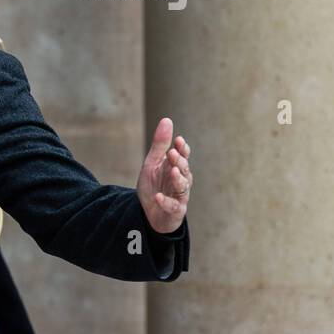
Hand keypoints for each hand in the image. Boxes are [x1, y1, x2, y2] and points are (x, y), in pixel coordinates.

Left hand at [137, 117, 190, 233]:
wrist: (150, 213)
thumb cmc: (155, 186)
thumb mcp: (152, 164)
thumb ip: (159, 145)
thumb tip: (167, 119)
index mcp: (176, 168)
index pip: (183, 156)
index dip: (182, 149)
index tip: (178, 140)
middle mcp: (181, 181)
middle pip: (184, 170)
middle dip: (179, 162)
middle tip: (172, 154)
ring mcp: (179, 196)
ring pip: (182, 187)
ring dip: (177, 179)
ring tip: (172, 171)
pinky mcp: (175, 211)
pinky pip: (172, 206)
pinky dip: (165, 202)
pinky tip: (158, 197)